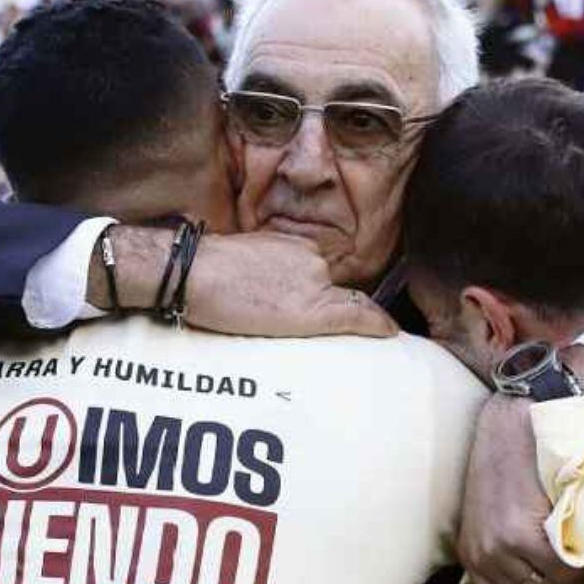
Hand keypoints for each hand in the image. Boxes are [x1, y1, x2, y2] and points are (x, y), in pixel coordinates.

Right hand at [93, 226, 395, 339]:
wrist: (194, 273)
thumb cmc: (205, 271)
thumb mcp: (247, 261)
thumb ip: (272, 273)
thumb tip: (275, 295)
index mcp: (295, 247)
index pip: (329, 270)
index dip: (341, 290)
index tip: (354, 301)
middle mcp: (312, 260)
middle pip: (340, 289)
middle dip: (347, 308)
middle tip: (358, 327)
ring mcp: (316, 283)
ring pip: (348, 303)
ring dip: (359, 320)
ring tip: (373, 337)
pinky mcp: (314, 309)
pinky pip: (357, 316)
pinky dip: (377, 324)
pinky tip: (390, 334)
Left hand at [456, 396, 583, 583]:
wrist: (516, 418)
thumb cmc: (515, 461)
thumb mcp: (500, 512)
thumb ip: (515, 550)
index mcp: (473, 553)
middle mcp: (480, 555)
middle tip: (582, 572)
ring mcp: (497, 546)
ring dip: (576, 582)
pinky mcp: (518, 532)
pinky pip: (561, 570)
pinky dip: (581, 563)